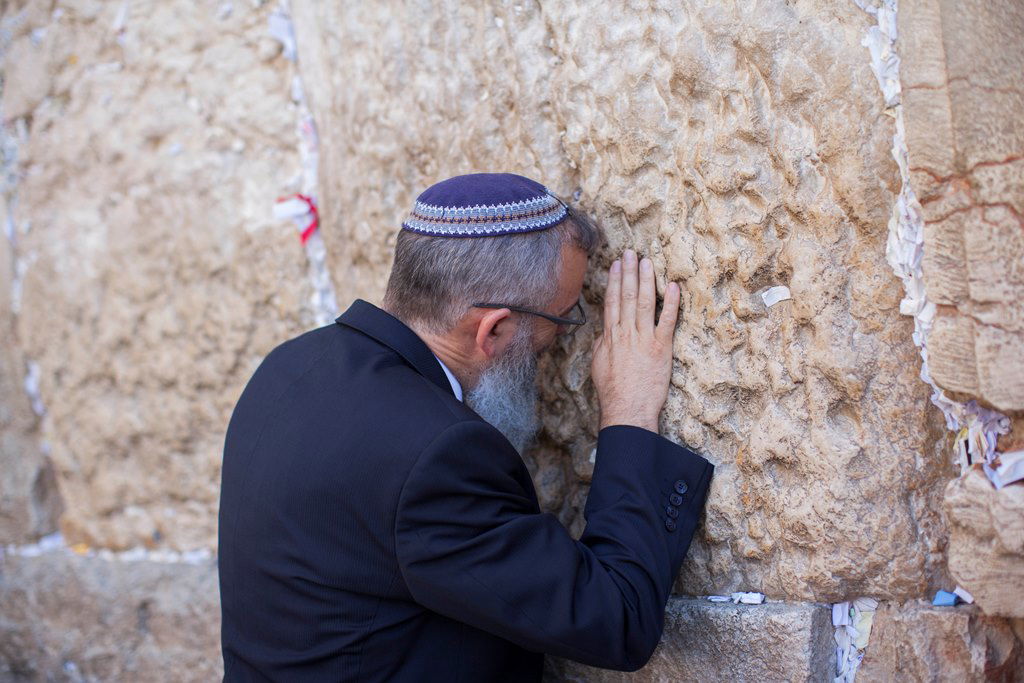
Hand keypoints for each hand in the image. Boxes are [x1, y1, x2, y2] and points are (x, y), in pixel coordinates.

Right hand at [590, 249, 680, 431]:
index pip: (612, 302)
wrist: (626, 409)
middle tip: (630, 253)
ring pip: (645, 303)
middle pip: (627, 296)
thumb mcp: (599, 364)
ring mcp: (644, 339)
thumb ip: (604, 343)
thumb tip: (605, 330)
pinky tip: (673, 286)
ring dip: (646, 280)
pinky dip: (671, 303)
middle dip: (628, 272)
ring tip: (647, 261)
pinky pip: (667, 321)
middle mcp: (626, 333)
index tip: (616, 265)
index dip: (614, 281)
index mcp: (610, 336)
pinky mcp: (661, 348)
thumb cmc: (612, 391)